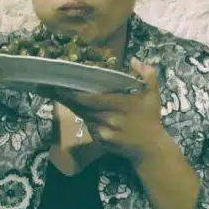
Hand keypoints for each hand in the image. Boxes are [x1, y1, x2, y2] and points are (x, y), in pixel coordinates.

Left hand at [51, 59, 167, 163]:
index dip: (75, 94)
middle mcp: (110, 119)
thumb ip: (147, 76)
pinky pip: (89, 127)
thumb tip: (134, 60)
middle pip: (83, 108)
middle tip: (55, 88)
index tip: (61, 86)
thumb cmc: (151, 119)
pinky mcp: (101, 142)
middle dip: (69, 98)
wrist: (150, 149)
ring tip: (63, 96)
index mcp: (121, 105)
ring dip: (76, 108)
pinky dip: (86, 119)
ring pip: (85, 117)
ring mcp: (105, 133)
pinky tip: (81, 111)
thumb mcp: (153, 95)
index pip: (92, 99)